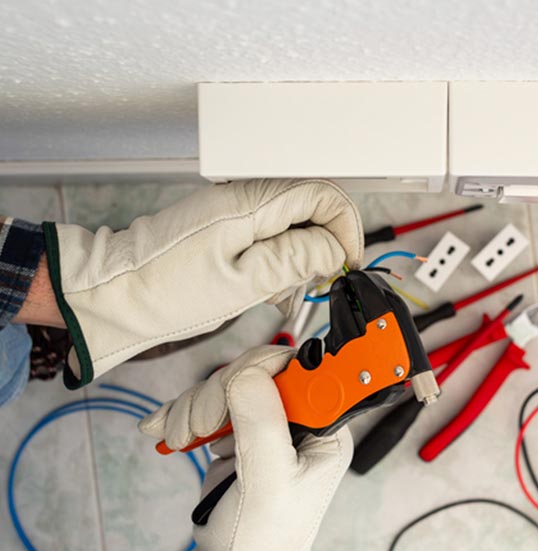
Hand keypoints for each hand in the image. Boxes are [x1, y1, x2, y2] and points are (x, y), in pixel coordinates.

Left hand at [43, 179, 363, 387]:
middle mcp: (244, 197)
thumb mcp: (242, 283)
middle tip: (312, 285)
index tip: (346, 263)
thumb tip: (333, 248)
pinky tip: (264, 288)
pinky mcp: (226, 225)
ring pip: (292, 225)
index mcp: (250, 203)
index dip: (344, 228)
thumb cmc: (168, 291)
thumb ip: (295, 260)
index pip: (322, 195)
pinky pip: (269, 236)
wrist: (118, 294)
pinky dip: (277, 262)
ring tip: (279, 293)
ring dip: (298, 259)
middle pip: (310, 208)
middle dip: (321, 247)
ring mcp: (234, 209)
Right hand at [142, 347, 352, 550]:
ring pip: (226, 383)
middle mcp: (298, 420)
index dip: (262, 368)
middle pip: (255, 371)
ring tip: (181, 439)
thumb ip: (263, 424)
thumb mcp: (270, 481)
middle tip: (200, 427)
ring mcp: (264, 423)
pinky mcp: (236, 430)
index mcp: (324, 428)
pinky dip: (183, 413)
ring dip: (195, 407)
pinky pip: (207, 402)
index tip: (231, 389)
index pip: (301, 369)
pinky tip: (167, 431)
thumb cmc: (262, 537)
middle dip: (218, 394)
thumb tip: (249, 373)